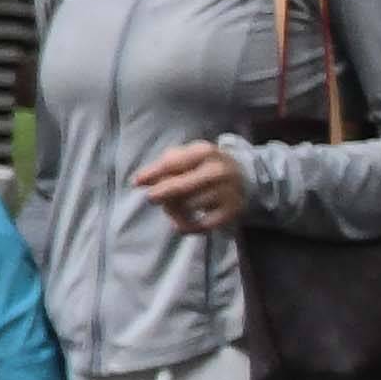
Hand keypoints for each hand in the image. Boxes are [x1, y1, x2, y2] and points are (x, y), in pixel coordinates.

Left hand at [134, 136, 253, 232]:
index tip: (136, 182)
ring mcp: (227, 192)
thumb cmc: (203, 166)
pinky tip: (180, 224)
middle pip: (179, 188)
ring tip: (175, 206)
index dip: (152, 174)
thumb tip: (139, 181)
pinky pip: (201, 225)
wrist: (243, 176)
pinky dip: (186, 227)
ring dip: (173, 210)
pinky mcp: (232, 212)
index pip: (172, 164)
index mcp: (204, 152)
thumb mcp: (187, 157)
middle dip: (160, 195)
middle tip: (153, 198)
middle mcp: (218, 171)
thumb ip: (163, 165)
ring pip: (187, 207)